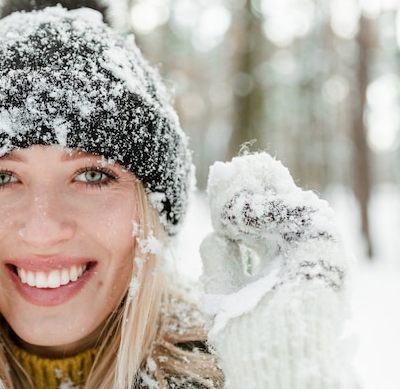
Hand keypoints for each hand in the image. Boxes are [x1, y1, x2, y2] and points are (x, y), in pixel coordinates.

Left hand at [199, 152, 351, 388]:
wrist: (272, 369)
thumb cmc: (247, 339)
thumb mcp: (225, 292)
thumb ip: (220, 260)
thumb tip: (213, 233)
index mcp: (278, 262)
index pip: (262, 217)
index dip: (239, 196)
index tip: (217, 177)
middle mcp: (298, 255)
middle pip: (280, 203)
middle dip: (250, 183)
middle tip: (221, 170)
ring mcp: (314, 254)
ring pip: (294, 203)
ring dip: (257, 192)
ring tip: (226, 189)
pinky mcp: (327, 256)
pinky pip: (304, 217)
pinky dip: (271, 208)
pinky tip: (239, 215)